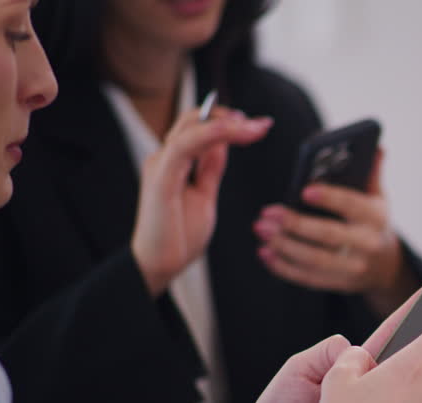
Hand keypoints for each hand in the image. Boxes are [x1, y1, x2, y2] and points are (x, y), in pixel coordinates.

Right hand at [131, 106, 272, 295]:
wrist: (160, 264)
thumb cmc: (179, 234)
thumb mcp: (204, 195)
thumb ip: (210, 168)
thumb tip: (223, 144)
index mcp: (174, 161)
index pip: (199, 127)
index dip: (228, 122)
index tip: (258, 126)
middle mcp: (164, 157)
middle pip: (194, 120)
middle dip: (231, 118)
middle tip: (262, 125)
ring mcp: (160, 164)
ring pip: (191, 128)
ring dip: (227, 124)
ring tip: (255, 128)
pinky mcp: (160, 178)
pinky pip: (185, 146)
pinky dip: (209, 134)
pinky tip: (231, 131)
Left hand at [253, 147, 417, 310]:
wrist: (386, 264)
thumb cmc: (372, 220)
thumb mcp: (377, 196)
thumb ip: (371, 172)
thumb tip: (376, 146)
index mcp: (376, 217)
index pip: (352, 205)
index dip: (330, 198)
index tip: (304, 190)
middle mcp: (367, 245)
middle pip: (328, 235)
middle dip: (295, 224)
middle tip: (267, 213)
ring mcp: (353, 268)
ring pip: (314, 260)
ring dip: (284, 246)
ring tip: (261, 230)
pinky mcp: (339, 284)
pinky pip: (308, 278)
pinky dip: (283, 267)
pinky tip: (265, 253)